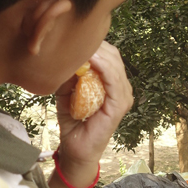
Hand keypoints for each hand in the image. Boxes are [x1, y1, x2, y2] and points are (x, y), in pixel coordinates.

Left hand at [54, 42, 132, 180]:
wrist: (75, 149)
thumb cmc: (73, 121)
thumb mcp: (67, 90)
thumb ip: (69, 72)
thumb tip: (64, 52)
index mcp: (113, 83)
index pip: (108, 54)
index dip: (93, 43)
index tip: (73, 37)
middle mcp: (122, 88)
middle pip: (113, 55)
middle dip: (94, 45)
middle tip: (74, 39)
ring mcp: (123, 97)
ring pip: (114, 64)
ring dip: (97, 53)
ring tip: (79, 46)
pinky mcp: (119, 106)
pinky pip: (114, 80)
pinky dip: (103, 67)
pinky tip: (89, 59)